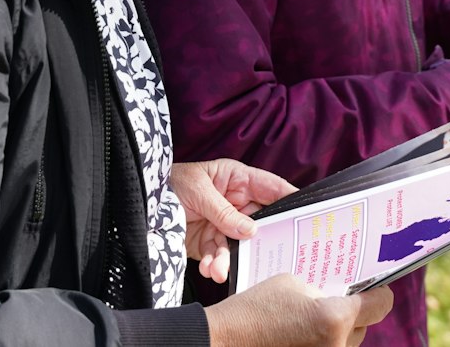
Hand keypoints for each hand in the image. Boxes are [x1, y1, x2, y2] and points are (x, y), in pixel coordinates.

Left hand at [171, 159, 296, 283]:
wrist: (142, 204)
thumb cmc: (171, 182)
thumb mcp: (198, 190)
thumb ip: (224, 211)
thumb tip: (251, 230)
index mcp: (237, 180)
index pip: (271, 188)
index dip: (290, 199)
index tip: (307, 215)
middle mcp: (235, 203)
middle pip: (259, 223)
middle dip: (260, 241)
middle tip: (267, 256)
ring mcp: (223, 224)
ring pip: (238, 245)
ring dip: (229, 259)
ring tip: (218, 270)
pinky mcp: (209, 242)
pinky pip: (219, 256)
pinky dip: (214, 265)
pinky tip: (207, 268)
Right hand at [205, 275, 394, 346]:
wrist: (225, 342)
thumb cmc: (255, 308)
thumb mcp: (293, 283)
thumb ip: (323, 289)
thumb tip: (340, 295)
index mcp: (333, 318)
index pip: (380, 305)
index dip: (379, 292)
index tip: (375, 287)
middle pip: (365, 326)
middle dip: (355, 311)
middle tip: (338, 297)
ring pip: (349, 343)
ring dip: (339, 330)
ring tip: (315, 317)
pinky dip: (324, 342)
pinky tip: (306, 332)